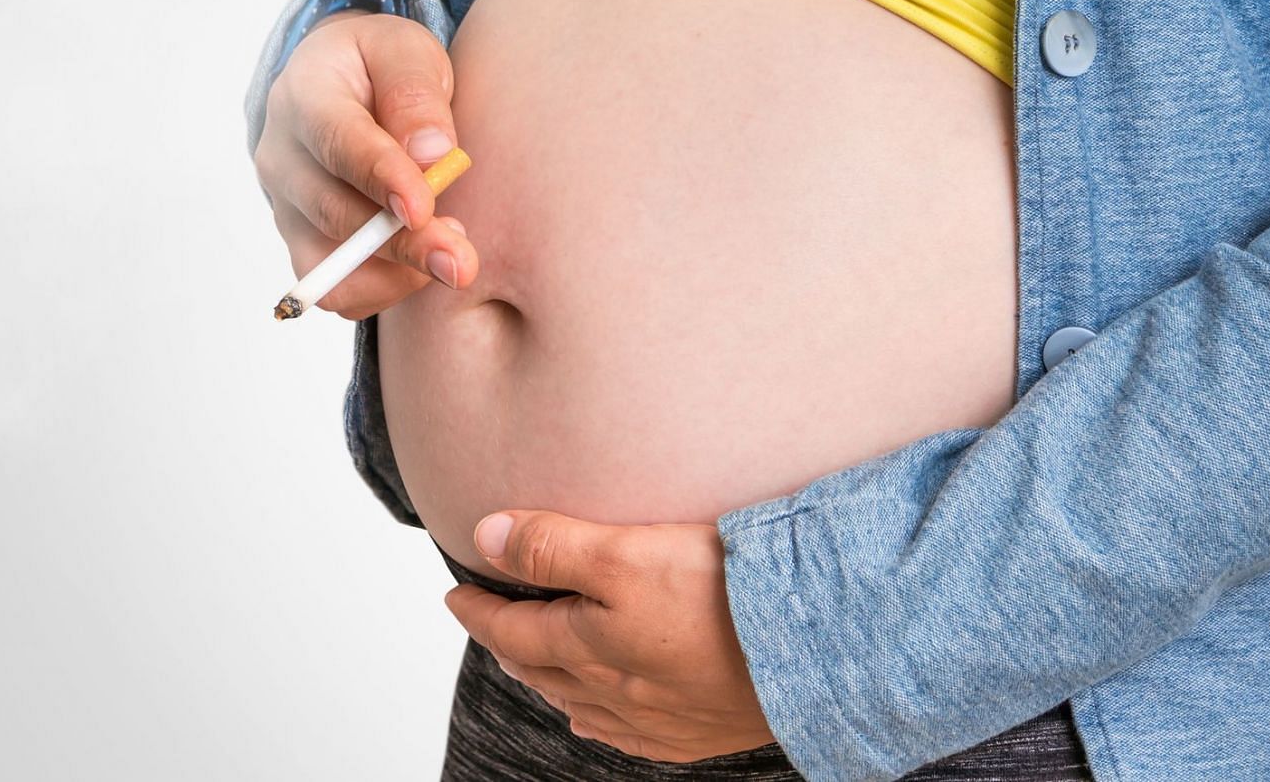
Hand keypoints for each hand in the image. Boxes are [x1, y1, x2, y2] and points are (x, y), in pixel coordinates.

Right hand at [253, 10, 478, 318]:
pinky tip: (422, 262)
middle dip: (404, 243)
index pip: (337, 143)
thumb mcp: (406, 52)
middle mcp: (282, 156)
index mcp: (305, 95)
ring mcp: (287, 206)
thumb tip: (431, 153)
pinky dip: (384, 289)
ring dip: (396, 272)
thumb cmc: (381, 66)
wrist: (344, 86)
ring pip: (331, 264)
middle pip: (335, 213)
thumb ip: (416, 94)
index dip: (380, 178)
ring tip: (451, 249)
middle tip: (462, 261)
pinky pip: (338, 291)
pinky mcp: (303, 243)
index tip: (423, 207)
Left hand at [444, 510, 777, 762]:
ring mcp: (659, 717)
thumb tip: (485, 537)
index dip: (481, 611)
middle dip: (510, 643)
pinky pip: (629, 734)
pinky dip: (601, 721)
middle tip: (489, 623)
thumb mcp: (627, 551)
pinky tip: (598, 718)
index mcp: (590, 646)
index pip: (516, 629)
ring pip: (583, 703)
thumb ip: (555, 546)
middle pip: (545, 669)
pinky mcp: (700, 729)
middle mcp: (616, 690)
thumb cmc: (725, 597)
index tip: (457, 594)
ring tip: (535, 664)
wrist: (812, 652)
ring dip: (550, 681)